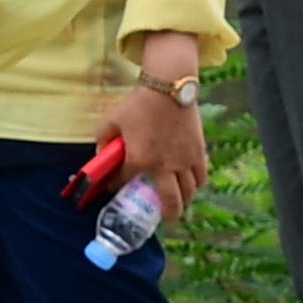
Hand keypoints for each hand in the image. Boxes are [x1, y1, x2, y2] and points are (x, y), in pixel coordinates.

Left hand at [99, 87, 210, 221]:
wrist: (169, 85)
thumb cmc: (138, 103)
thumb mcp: (110, 120)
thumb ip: (102, 141)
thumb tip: (101, 155)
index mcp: (139, 160)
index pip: (124, 182)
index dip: (117, 185)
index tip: (115, 185)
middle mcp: (164, 166)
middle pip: (171, 202)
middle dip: (166, 214)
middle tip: (164, 216)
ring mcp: (184, 160)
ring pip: (189, 192)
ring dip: (183, 200)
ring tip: (178, 201)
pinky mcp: (198, 151)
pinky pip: (202, 175)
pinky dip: (197, 183)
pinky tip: (191, 182)